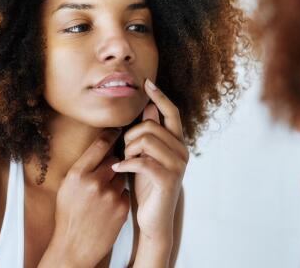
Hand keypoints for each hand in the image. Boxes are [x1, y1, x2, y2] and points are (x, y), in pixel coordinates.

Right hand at [45, 127, 129, 267]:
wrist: (74, 246)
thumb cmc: (68, 215)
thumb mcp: (66, 187)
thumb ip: (82, 168)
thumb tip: (99, 148)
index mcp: (77, 174)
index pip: (99, 145)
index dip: (110, 134)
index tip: (117, 129)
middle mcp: (94, 182)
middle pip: (114, 159)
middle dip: (112, 163)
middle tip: (106, 173)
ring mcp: (110, 195)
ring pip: (121, 176)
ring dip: (116, 181)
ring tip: (103, 196)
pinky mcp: (122, 208)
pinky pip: (125, 192)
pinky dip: (119, 197)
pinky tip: (108, 207)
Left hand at [112, 78, 187, 240]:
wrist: (153, 218)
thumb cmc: (147, 185)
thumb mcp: (146, 155)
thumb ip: (149, 134)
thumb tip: (149, 108)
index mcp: (177, 142)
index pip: (172, 112)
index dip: (160, 96)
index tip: (147, 82)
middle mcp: (182, 151)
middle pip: (150, 126)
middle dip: (130, 136)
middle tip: (123, 151)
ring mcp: (177, 165)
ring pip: (146, 140)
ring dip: (128, 150)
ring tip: (123, 161)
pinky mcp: (168, 180)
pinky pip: (142, 161)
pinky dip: (126, 163)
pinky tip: (117, 168)